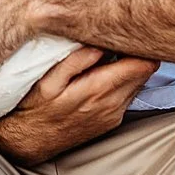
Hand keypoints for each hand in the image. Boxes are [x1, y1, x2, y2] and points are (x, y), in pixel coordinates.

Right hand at [0, 48, 158, 165]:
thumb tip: (99, 43)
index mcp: (99, 90)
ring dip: (130, 67)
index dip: (141, 46)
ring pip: (139, 83)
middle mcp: (112, 105)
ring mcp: (113, 115)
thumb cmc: (35, 107)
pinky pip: (128, 95)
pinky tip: (103, 72)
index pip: (143, 65)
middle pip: (145, 72)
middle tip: (120, 36)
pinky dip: (123, 81)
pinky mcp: (111, 121)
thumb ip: (76, 60)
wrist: (29, 142)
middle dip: (138, 53)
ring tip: (111, 51)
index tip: (130, 32)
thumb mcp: (49, 80)